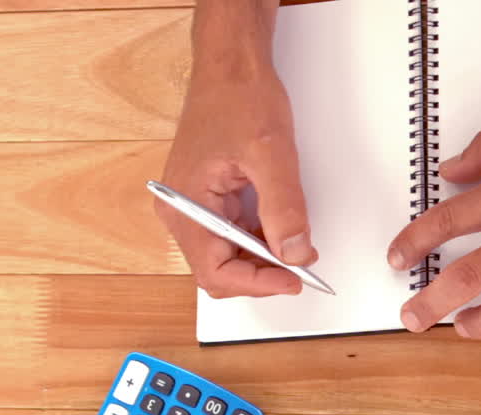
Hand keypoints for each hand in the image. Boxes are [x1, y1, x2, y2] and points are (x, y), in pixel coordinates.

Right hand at [157, 57, 313, 297]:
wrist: (230, 66)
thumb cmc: (240, 97)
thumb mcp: (272, 154)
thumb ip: (284, 209)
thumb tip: (295, 253)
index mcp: (185, 203)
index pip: (215, 270)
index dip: (257, 283)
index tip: (294, 279)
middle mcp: (179, 210)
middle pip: (218, 269)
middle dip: (261, 275)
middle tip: (302, 268)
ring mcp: (189, 205)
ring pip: (225, 256)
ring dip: (262, 260)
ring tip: (297, 248)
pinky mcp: (204, 199)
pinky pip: (229, 236)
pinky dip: (258, 242)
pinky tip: (281, 232)